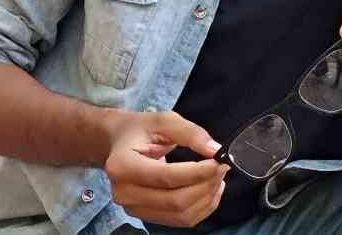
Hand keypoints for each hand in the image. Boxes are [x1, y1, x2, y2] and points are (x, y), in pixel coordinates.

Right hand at [104, 109, 230, 227]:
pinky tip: (209, 189)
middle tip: (222, 166)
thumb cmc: (141, 129)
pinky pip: (179, 220)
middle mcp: (124, 192)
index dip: (196, 172)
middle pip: (174, 200)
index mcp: (122, 165)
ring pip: (180, 215)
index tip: (217, 160)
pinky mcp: (145, 216)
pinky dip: (201, 208)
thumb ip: (190, 133)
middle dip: (205, 185)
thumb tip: (214, 150)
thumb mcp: (163, 120)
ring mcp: (133, 208)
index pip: (166, 177)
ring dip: (206, 198)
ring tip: (217, 176)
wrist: (119, 143)